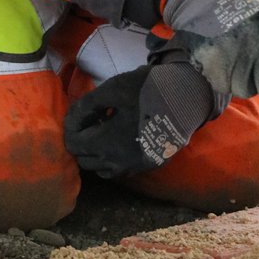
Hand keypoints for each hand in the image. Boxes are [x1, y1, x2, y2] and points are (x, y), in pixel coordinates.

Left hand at [63, 57, 214, 179]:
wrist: (186, 99)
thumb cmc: (147, 91)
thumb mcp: (113, 89)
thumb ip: (87, 104)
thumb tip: (72, 117)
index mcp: (106, 143)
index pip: (73, 144)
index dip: (71, 127)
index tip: (79, 112)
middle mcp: (118, 161)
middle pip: (84, 159)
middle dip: (81, 139)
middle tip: (91, 118)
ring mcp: (134, 166)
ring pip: (101, 168)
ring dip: (95, 152)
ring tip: (104, 128)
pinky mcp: (147, 165)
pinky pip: (119, 169)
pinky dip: (112, 158)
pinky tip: (119, 138)